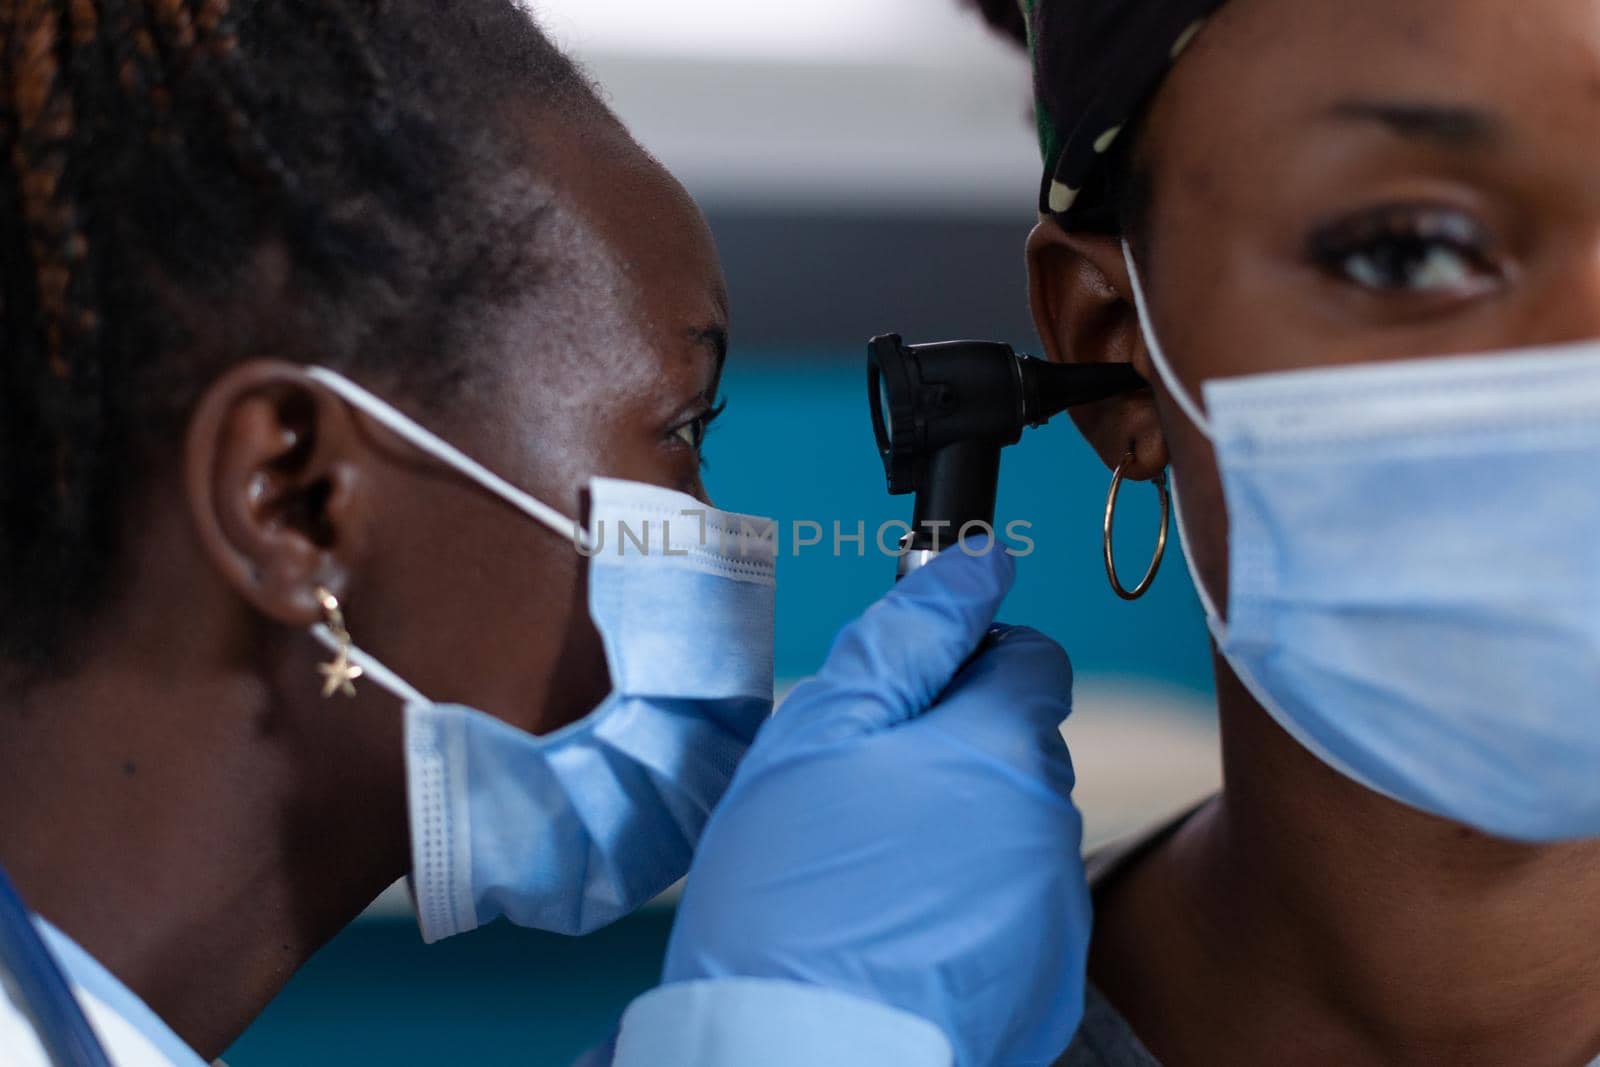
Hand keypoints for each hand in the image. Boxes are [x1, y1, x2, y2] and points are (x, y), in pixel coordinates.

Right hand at [663, 544, 1090, 1066]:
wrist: (798, 1057)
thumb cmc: (790, 896)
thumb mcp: (821, 732)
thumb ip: (908, 634)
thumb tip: (980, 559)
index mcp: (1004, 748)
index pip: (1030, 656)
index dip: (965, 659)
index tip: (906, 697)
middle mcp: (1052, 825)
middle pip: (1017, 745)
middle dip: (951, 752)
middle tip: (860, 799)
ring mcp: (1055, 911)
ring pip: (1013, 829)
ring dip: (960, 832)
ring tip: (871, 879)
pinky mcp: (1047, 981)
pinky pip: (1016, 910)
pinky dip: (969, 910)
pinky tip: (897, 936)